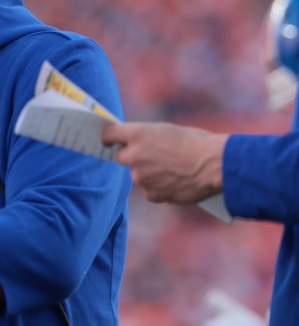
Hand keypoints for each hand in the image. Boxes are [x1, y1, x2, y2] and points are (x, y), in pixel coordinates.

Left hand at [101, 121, 226, 204]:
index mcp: (137, 134)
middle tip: (151, 157)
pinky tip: (177, 182)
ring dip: (150, 174)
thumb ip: (146, 138)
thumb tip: (135, 144)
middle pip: (121, 157)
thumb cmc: (197, 143)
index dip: (108, 137)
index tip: (109, 141)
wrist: (216, 165)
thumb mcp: (167, 131)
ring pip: (139, 175)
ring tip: (174, 169)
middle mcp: (134, 155)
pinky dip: (160, 188)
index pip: (108, 134)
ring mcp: (141, 177)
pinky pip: (150, 190)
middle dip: (132, 157)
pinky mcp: (151, 194)